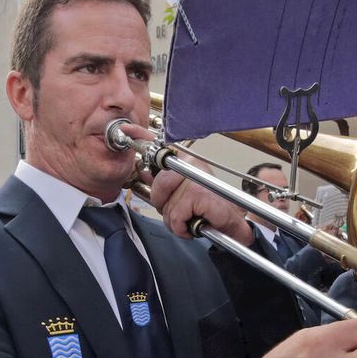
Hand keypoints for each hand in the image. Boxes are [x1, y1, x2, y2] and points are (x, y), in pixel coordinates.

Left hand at [141, 140, 255, 246]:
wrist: (230, 224)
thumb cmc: (206, 208)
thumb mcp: (179, 193)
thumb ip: (161, 182)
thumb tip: (143, 170)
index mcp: (185, 160)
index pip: (160, 145)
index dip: (141, 137)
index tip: (126, 131)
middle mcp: (191, 163)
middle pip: (158, 184)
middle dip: (163, 204)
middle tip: (180, 210)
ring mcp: (196, 176)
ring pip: (166, 204)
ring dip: (174, 219)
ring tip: (189, 217)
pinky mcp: (200, 193)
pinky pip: (176, 215)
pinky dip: (181, 226)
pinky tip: (194, 223)